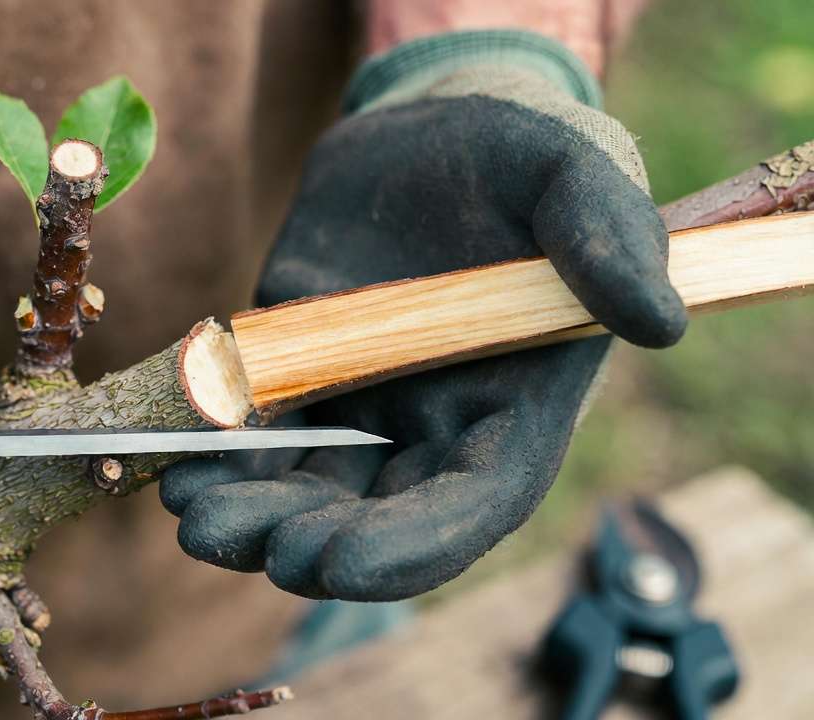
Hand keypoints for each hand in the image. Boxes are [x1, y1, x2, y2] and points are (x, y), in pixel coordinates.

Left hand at [161, 32, 685, 600]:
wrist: (432, 128)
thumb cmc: (518, 157)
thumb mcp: (573, 170)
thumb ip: (608, 236)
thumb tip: (655, 320)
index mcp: (512, 406)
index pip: (471, 506)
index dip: (408, 547)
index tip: (334, 563)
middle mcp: (435, 425)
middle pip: (374, 517)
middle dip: (303, 541)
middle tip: (229, 537)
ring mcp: (363, 406)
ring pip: (308, 490)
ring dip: (249, 516)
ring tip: (192, 515)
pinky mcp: (301, 373)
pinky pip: (259, 437)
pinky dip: (221, 463)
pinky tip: (179, 468)